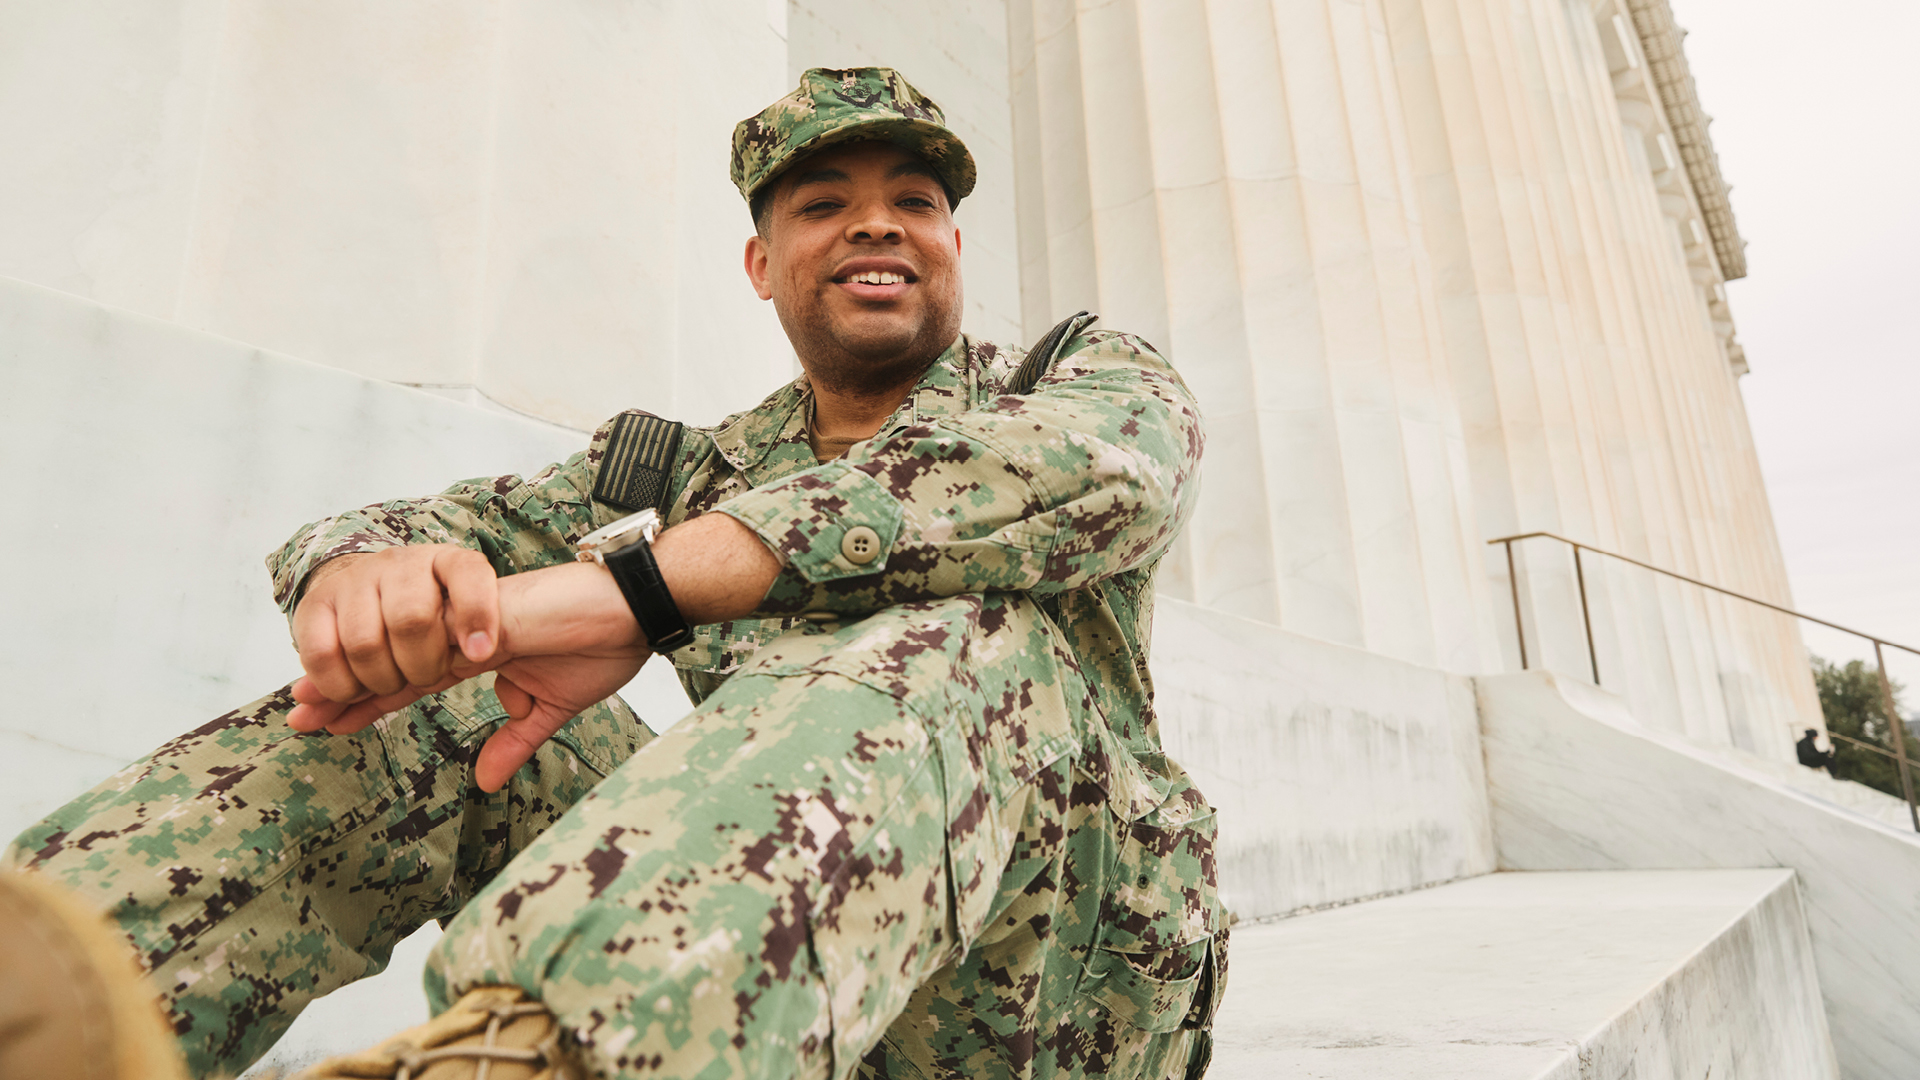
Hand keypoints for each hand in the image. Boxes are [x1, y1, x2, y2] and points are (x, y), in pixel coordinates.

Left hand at [289, 560, 651, 790]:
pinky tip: (366, 678)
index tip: (328, 721)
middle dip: (344, 688)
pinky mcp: (497, 615)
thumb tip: (484, 782)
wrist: (638, 607)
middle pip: (392, 663)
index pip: (412, 681)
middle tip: (297, 713)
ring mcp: (477, 623)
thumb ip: (515, 739)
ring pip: (403, 649)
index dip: (370, 701)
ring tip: (310, 700)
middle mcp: (466, 635)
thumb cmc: (603, 645)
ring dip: (355, 675)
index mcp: (477, 653)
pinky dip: (408, 660)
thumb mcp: (553, 708)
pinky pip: (446, 639)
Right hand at [290, 546, 500, 705]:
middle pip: (412, 620)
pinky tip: (350, 689)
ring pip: (364, 644)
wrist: (366, 593)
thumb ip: (472, 644)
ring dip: (379, 681)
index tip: (480, 654)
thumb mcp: (459, 627)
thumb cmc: (428, 619)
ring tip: (387, 681)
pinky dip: (338, 687)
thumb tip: (479, 654)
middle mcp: (400, 563)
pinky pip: (320, 655)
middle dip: (422, 667)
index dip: (477, 613)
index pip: (468, 572)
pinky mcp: (314, 603)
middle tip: (422, 675)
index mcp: (447, 562)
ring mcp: (356, 579)